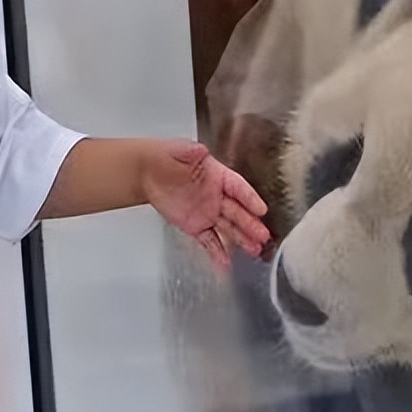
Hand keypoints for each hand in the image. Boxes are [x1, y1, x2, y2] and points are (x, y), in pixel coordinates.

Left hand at [142, 139, 270, 268]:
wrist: (148, 173)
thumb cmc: (166, 158)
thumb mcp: (178, 150)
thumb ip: (190, 151)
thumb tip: (199, 149)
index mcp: (217, 176)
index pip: (238, 188)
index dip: (250, 199)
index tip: (261, 209)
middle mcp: (217, 196)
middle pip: (238, 212)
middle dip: (250, 224)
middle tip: (263, 235)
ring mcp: (208, 212)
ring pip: (228, 228)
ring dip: (241, 239)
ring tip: (254, 249)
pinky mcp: (196, 226)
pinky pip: (209, 240)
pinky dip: (217, 251)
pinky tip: (225, 261)